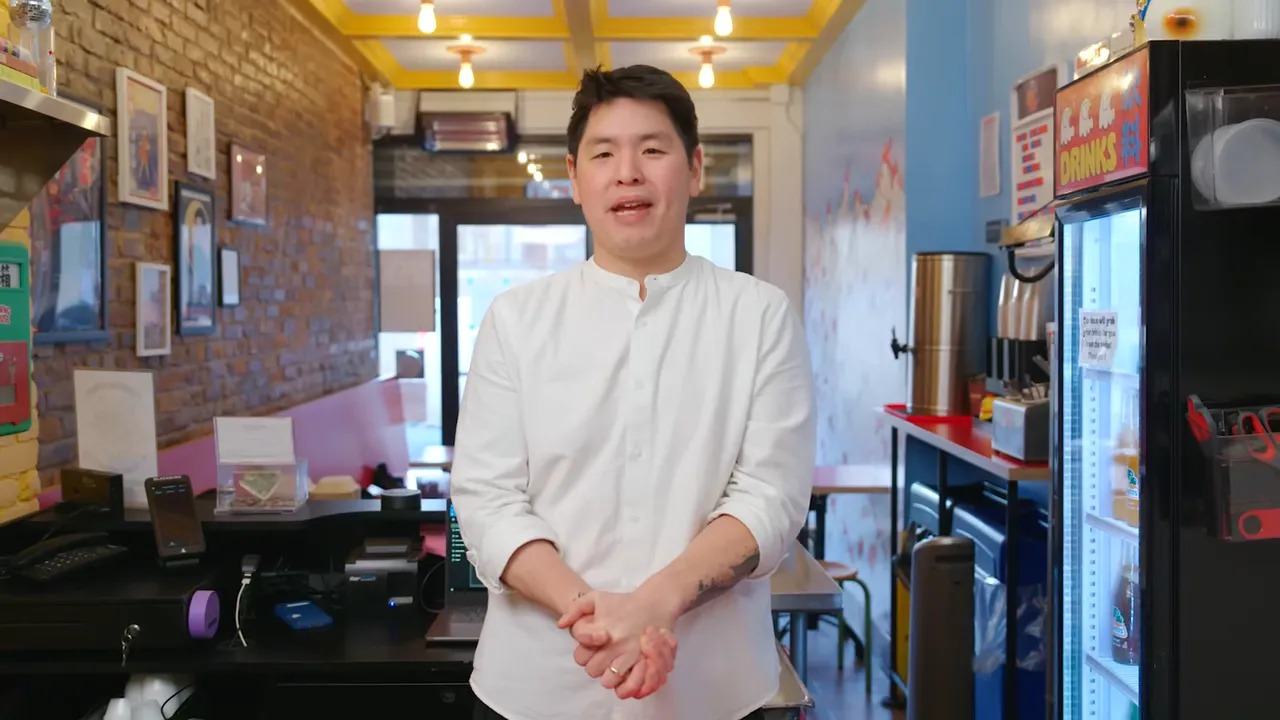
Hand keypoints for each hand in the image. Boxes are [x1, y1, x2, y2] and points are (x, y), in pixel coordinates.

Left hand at [557, 589, 679, 698]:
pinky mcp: (646, 662)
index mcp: (602, 629)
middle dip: (596, 666)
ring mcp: (631, 654)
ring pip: (609, 681)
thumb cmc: (622, 602)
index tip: (593, 646)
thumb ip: (575, 609)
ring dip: (609, 676)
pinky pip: (630, 686)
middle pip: (593, 671)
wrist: (655, 603)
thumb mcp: (595, 597)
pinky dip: (625, 686)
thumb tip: (561, 625)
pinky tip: (625, 677)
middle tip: (604, 657)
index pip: (581, 656)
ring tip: (614, 666)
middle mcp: (616, 643)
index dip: (584, 654)